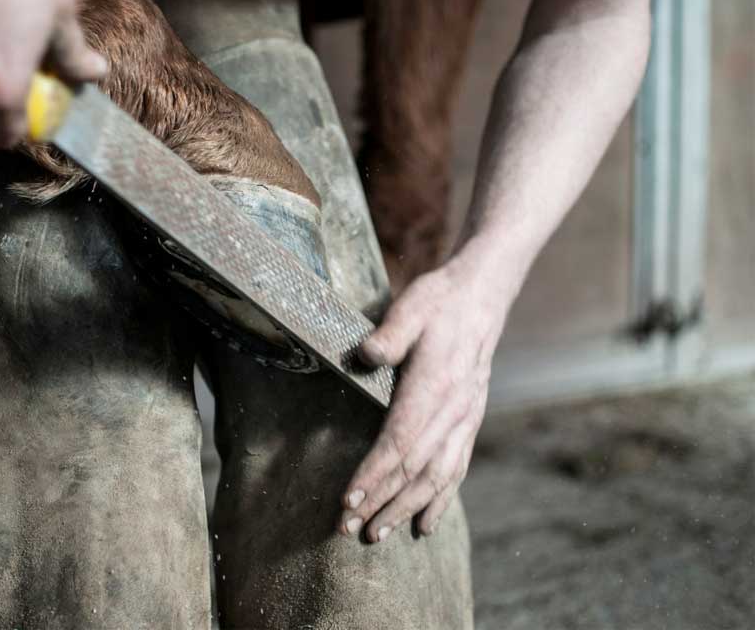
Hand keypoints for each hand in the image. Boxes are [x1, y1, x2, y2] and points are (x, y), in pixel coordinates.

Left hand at [339, 251, 513, 540]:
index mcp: (436, 385)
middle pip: (416, 469)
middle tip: (349, 529)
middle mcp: (455, 410)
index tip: (348, 499)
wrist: (482, 296)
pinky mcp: (470, 421)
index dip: (374, 474)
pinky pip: (456, 469)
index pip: (400, 441)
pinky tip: (424, 524)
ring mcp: (466, 419)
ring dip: (407, 509)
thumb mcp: (411, 307)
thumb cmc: (439, 301)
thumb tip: (364, 355)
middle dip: (382, 502)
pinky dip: (440, 501)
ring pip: (437, 477)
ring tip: (378, 534)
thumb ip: (389, 334)